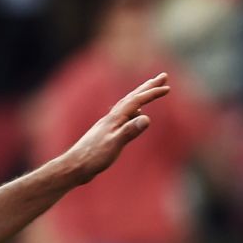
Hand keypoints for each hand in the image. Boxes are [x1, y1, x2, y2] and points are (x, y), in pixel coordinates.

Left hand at [57, 73, 171, 184]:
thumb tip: (147, 118)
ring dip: (141, 95)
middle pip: (132, 97)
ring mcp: (109, 124)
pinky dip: (134, 109)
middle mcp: (112, 117)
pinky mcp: (108, 132)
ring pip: (128, 104)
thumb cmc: (93, 157)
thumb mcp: (114, 144)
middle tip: (163, 76)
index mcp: (115, 118)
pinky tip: (136, 114)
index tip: (168, 88)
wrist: (75, 166)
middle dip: (148, 86)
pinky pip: (124, 115)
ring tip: (150, 90)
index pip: (137, 101)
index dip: (152, 94)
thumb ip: (130, 131)